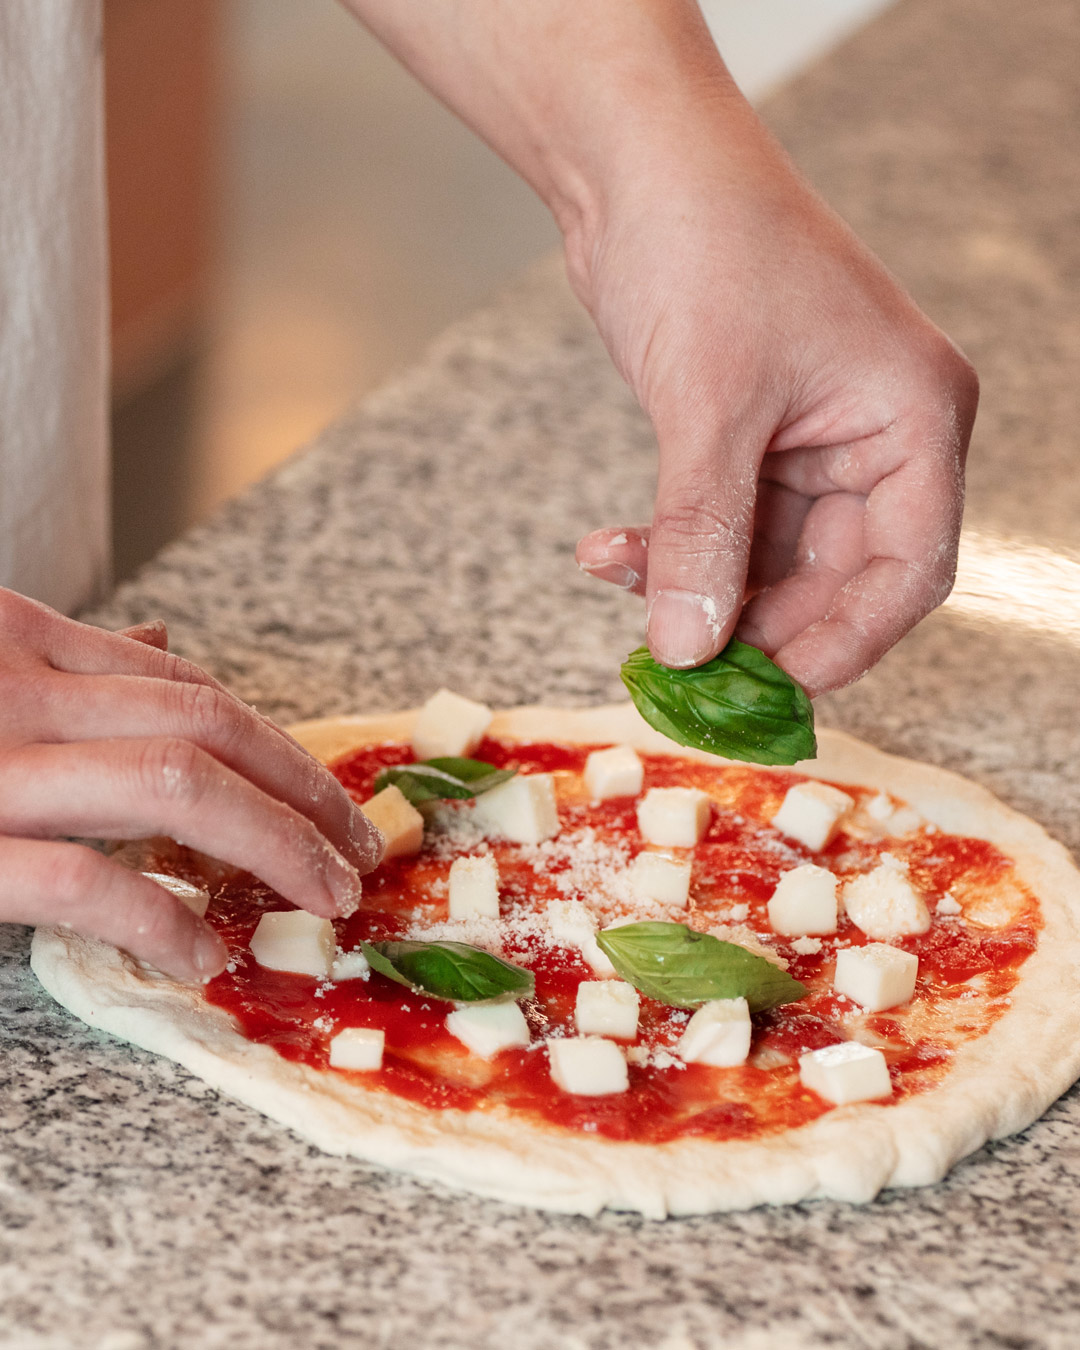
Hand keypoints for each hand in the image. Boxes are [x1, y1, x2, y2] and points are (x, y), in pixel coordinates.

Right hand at [0, 591, 382, 980]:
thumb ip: (67, 665)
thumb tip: (157, 635)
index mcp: (22, 639)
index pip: (188, 687)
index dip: (279, 748)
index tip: (333, 802)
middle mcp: (17, 688)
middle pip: (207, 727)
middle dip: (305, 794)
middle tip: (358, 854)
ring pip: (176, 783)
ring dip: (275, 844)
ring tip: (324, 898)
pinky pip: (85, 882)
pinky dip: (160, 921)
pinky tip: (199, 957)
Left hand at [572, 102, 977, 693]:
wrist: (636, 165)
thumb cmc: (706, 245)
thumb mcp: (709, 406)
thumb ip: (704, 535)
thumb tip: (686, 648)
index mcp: (913, 417)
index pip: (908, 568)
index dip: (846, 641)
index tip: (772, 689)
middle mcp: (875, 436)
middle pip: (833, 576)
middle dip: (752, 620)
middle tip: (681, 661)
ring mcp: (811, 439)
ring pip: (765, 557)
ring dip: (694, 582)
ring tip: (621, 583)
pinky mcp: (749, 437)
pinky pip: (720, 521)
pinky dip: (669, 544)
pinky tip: (606, 551)